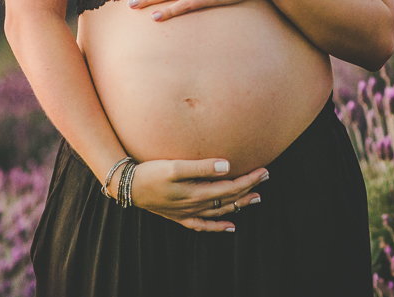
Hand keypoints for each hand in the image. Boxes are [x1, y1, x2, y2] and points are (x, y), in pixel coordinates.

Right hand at [123, 157, 267, 230]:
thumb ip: (201, 167)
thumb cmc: (151, 172)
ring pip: (220, 211)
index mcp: (196, 192)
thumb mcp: (175, 166)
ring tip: (256, 198)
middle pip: (228, 198)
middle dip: (249, 188)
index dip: (248, 179)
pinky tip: (231, 227)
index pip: (230, 186)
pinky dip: (218, 227)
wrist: (127, 187)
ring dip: (239, 205)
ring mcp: (187, 213)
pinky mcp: (179, 217)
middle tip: (266, 177)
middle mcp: (195, 205)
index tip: (263, 170)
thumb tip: (226, 166)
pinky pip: (203, 225)